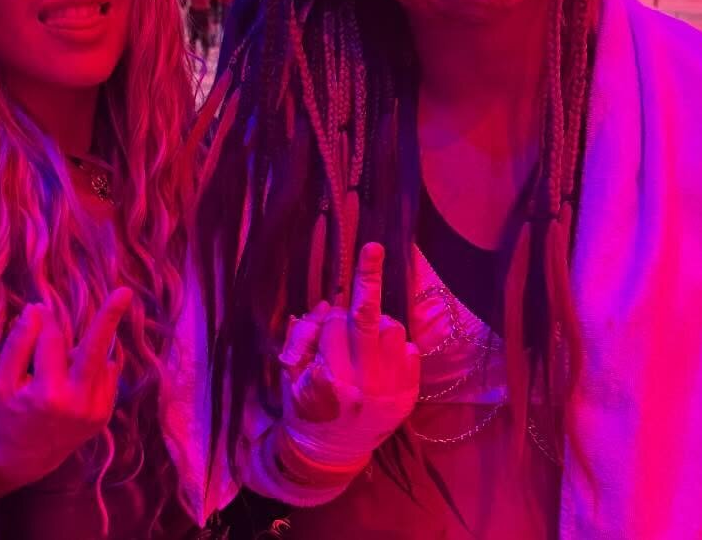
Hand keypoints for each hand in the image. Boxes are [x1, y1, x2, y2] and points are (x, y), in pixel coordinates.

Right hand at [0, 287, 133, 495]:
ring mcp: (97, 409)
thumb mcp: (0, 384)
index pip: (52, 341)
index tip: (37, 307)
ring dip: (83, 350)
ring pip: (99, 359)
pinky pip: (106, 374)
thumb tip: (36, 310)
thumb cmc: (8, 418)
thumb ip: (17, 346)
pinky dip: (93, 366)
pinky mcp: (106, 413)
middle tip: (125, 292)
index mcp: (48, 394)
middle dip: (109, 317)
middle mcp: (79, 402)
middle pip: (94, 349)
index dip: (43, 321)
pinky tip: (73, 379)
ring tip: (59, 369)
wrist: (28, 459)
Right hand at [276, 243, 419, 471]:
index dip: (328, 318)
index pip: (333, 325)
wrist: (329, 454)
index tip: (340, 295)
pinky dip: (396, 346)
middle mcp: (361, 385)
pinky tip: (381, 360)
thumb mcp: (291, 374)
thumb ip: (304, 337)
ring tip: (363, 346)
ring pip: (390, 329)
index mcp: (328, 379)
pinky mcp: (407, 399)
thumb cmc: (304, 408)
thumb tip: (330, 305)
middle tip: (373, 248)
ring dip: (376, 326)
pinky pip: (409, 350)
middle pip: (366, 319)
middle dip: (369, 279)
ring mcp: (389, 393)